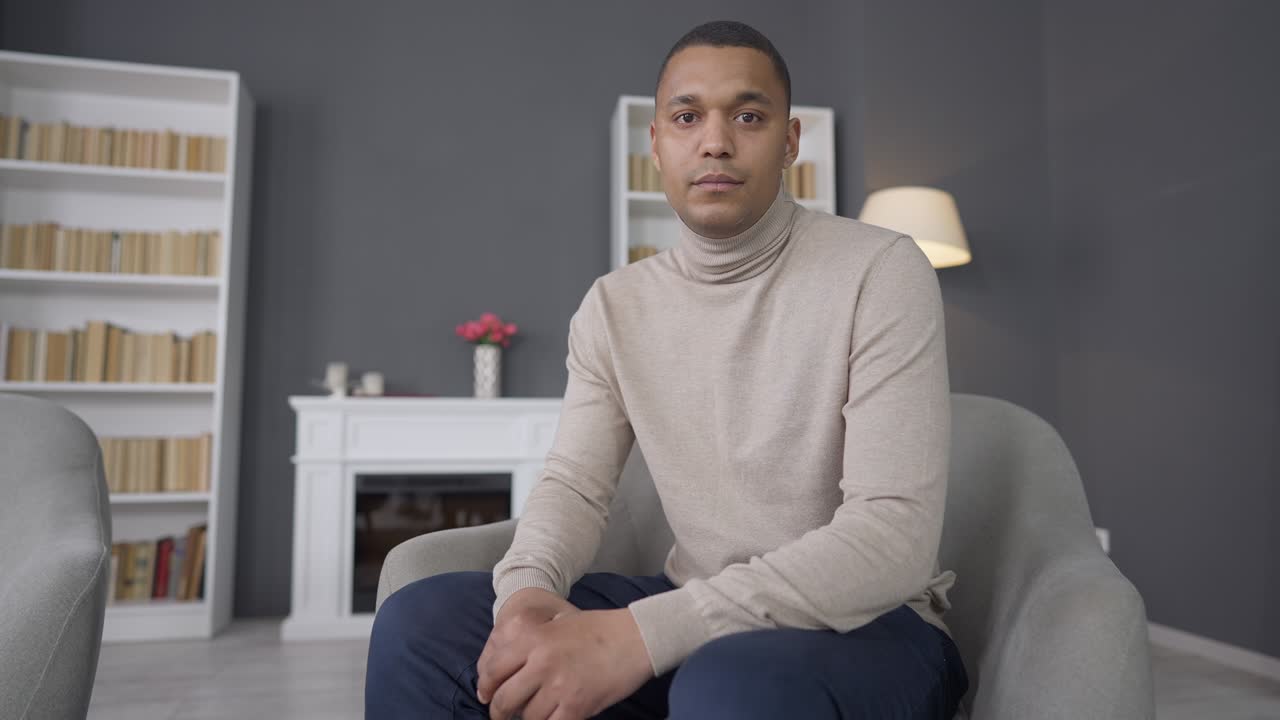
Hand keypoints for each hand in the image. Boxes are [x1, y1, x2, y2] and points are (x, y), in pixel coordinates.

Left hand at [477, 607, 653, 719]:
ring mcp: (558, 686)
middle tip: (502, 715)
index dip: (486, 687)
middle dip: (500, 712)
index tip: (486, 695)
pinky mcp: (576, 706)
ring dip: (528, 719)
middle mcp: (541, 663)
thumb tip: (506, 667)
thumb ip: (530, 642)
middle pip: (504, 699)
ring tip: (535, 715)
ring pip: (528, 717)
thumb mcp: (557, 623)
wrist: (635, 637)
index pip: (493, 670)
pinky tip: (553, 719)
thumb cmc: (599, 629)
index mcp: (533, 639)